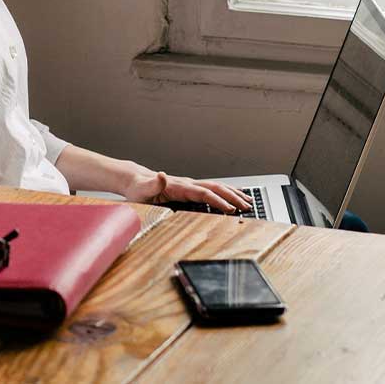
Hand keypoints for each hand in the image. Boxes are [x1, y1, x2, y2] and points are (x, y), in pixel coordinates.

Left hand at [126, 170, 252, 212]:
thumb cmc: (138, 188)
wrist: (136, 180)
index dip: (217, 201)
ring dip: (232, 194)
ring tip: (248, 201)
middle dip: (232, 197)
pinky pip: (211, 189)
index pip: (203, 193)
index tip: (230, 209)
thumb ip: (153, 183)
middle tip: (246, 207)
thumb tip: (161, 175)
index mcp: (179, 186)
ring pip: (216, 187)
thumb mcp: (142, 188)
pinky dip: (225, 192)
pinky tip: (234, 195)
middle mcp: (187, 183)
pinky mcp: (190, 188)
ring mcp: (190, 185)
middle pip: (215, 188)